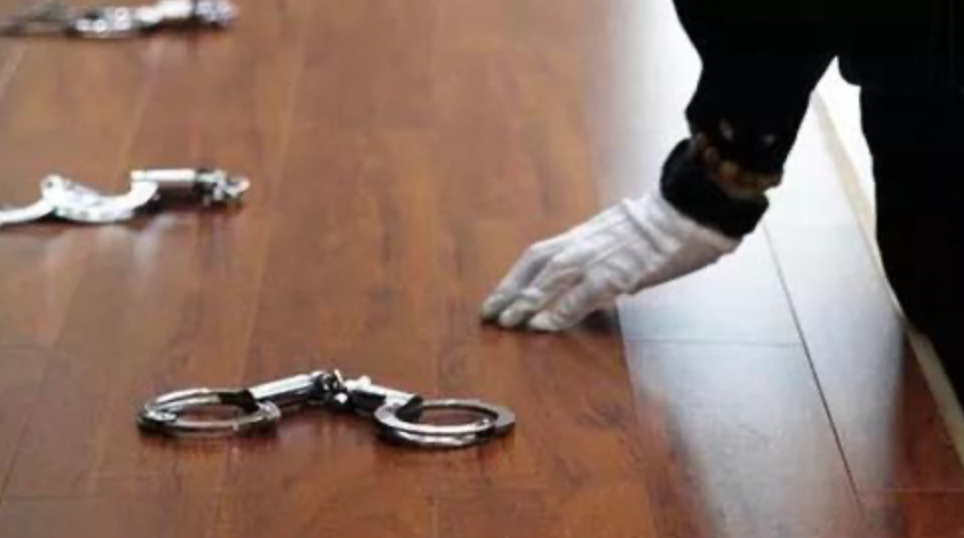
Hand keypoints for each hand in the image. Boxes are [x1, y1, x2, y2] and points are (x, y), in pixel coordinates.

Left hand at [480, 189, 738, 331]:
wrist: (688, 209)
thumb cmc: (665, 224)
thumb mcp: (624, 236)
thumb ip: (607, 258)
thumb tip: (606, 285)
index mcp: (583, 234)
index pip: (538, 255)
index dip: (515, 277)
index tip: (498, 297)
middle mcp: (583, 243)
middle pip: (535, 266)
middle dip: (510, 291)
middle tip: (489, 314)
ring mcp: (598, 257)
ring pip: (550, 279)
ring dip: (526, 302)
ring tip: (507, 323)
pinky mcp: (616, 272)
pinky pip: (581, 294)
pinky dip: (559, 310)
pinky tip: (544, 325)